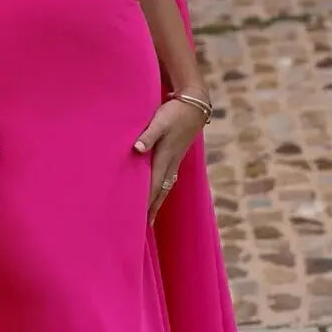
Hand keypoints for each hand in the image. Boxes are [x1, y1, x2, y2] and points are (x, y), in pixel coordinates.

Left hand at [133, 98, 204, 225]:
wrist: (194, 105)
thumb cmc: (174, 112)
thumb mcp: (159, 121)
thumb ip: (148, 135)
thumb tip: (137, 149)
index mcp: (164, 157)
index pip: (153, 185)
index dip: (146, 202)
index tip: (139, 218)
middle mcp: (170, 162)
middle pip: (160, 191)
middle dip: (153, 208)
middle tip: (145, 226)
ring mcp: (175, 160)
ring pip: (165, 186)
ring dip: (158, 201)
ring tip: (151, 216)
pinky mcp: (175, 155)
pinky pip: (168, 178)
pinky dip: (162, 189)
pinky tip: (158, 192)